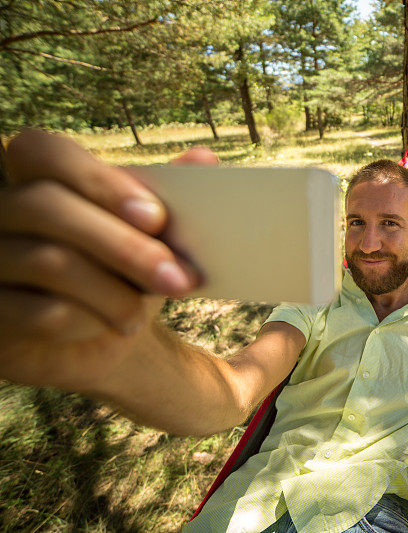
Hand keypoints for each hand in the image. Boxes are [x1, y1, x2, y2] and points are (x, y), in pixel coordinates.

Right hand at [0, 128, 216, 389]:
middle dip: (124, 246)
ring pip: (48, 262)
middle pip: (47, 207)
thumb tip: (203, 159)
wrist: (105, 332)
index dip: (99, 182)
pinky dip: (90, 321)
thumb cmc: (126, 269)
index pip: (44, 152)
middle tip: (178, 280)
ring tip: (145, 313)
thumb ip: (170, 196)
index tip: (156, 218)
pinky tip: (114, 326)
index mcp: (37, 178)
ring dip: (114, 293)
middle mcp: (0, 211)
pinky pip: (38, 312)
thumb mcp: (151, 234)